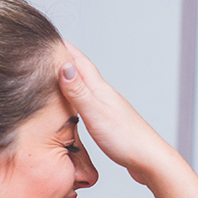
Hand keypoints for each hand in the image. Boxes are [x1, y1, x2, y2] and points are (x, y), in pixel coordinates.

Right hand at [58, 41, 177, 184]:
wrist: (149, 161)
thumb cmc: (125, 139)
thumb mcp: (95, 113)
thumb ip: (78, 91)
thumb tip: (64, 65)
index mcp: (100, 89)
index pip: (79, 61)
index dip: (63, 48)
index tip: (47, 37)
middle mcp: (105, 95)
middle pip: (82, 71)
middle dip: (65, 60)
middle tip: (47, 52)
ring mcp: (108, 108)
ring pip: (86, 87)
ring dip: (71, 79)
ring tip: (57, 76)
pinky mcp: (110, 122)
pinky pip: (89, 103)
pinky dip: (78, 98)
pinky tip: (76, 105)